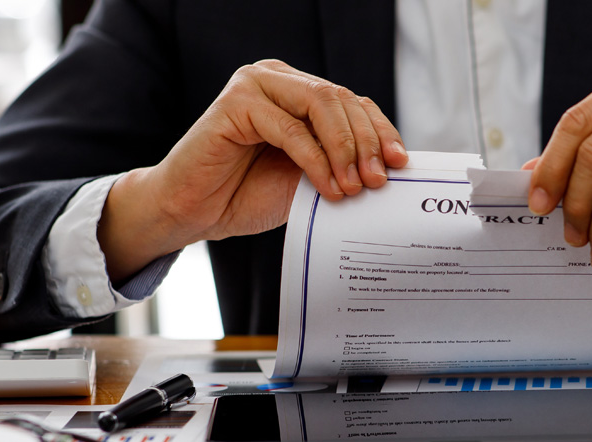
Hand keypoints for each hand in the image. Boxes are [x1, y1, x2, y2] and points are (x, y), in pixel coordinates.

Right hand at [99, 60, 408, 279]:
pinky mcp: (235, 103)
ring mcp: (254, 85)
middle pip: (341, 99)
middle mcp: (278, 79)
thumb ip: (339, 164)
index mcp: (297, 91)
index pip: (352, 102)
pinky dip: (316, 160)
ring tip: (354, 187)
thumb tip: (389, 168)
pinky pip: (291, 129)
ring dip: (345, 149)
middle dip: (366, 143)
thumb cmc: (244, 194)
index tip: (399, 164)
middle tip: (377, 182)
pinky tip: (328, 187)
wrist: (192, 212)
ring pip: (321, 105)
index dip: (380, 131)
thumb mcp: (307, 178)